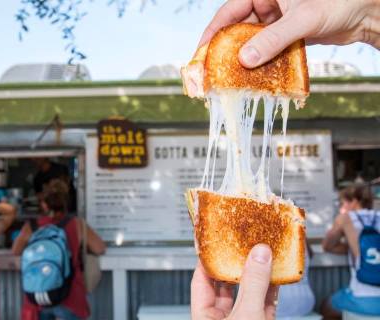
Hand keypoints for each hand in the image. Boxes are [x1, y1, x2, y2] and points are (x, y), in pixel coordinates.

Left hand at [191, 244, 277, 319]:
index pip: (200, 280)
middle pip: (226, 285)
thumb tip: (259, 255)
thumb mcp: (246, 314)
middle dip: (236, 264)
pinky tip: (276, 276)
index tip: (216, 242)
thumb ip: (253, 285)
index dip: (208, 260)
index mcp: (204, 316)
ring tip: (263, 255)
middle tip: (244, 244)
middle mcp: (222, 319)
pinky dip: (271, 290)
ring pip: (248, 294)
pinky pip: (265, 304)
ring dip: (257, 276)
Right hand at [198, 0, 379, 67]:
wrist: (366, 12)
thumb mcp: (303, 19)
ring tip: (232, 76)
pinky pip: (267, 48)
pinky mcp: (287, 33)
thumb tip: (246, 59)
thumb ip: (274, 39)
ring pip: (252, 40)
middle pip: (238, 28)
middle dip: (226, 49)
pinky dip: (262, 61)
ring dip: (244, 58)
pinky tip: (255, 74)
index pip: (229, 11)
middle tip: (213, 70)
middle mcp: (268, 3)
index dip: (213, 31)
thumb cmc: (339, 2)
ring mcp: (277, 19)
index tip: (200, 51)